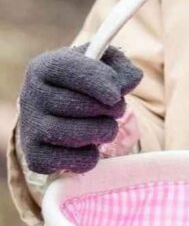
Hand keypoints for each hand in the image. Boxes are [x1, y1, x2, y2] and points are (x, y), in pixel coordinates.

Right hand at [19, 44, 142, 174]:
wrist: (63, 111)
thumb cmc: (88, 83)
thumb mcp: (106, 64)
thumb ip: (121, 68)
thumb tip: (122, 86)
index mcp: (45, 67)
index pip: (70, 70)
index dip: (98, 82)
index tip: (115, 95)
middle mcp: (31, 96)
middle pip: (77, 105)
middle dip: (109, 109)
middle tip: (117, 109)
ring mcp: (30, 128)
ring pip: (75, 135)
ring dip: (103, 132)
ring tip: (107, 126)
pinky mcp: (36, 157)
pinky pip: (72, 161)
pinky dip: (90, 156)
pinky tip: (91, 146)